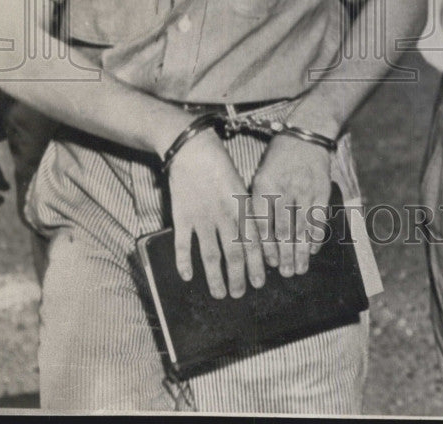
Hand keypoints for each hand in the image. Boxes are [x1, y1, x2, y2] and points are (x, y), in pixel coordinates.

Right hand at [167, 128, 264, 299]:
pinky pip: (183, 244)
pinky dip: (184, 262)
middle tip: (241, 293)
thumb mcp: (240, 183)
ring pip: (211, 255)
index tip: (261, 280)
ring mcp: (202, 218)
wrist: (192, 148)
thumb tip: (254, 232)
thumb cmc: (219, 163)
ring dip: (216, 277)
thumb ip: (245, 208)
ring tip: (219, 293)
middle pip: (234, 253)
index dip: (258, 263)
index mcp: (241, 206)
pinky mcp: (182, 216)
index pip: (253, 241)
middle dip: (238, 276)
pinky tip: (186, 276)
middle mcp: (224, 216)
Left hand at [250, 135, 331, 278]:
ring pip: (303, 227)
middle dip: (284, 254)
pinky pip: (320, 218)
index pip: (263, 222)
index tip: (268, 263)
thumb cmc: (278, 158)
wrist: (306, 135)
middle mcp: (285, 189)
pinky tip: (314, 250)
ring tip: (300, 269)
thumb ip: (258, 202)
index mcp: (264, 185)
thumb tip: (255, 235)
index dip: (266, 245)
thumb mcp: (261, 174)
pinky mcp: (322, 190)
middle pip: (284, 228)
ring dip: (302, 251)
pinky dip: (317, 235)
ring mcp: (306, 190)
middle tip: (285, 273)